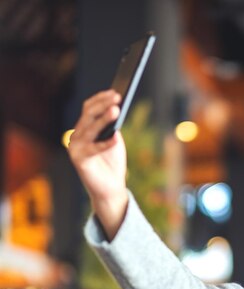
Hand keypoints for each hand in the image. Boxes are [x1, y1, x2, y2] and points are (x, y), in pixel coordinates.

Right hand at [68, 90, 128, 239]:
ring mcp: (75, 148)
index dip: (101, 99)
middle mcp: (76, 137)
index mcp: (83, 130)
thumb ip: (112, 127)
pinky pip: (94, 149)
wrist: (110, 189)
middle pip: (87, 115)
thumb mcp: (114, 140)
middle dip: (103, 105)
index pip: (88, 108)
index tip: (115, 93)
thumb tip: (115, 110)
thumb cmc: (113, 164)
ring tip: (116, 110)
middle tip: (116, 98)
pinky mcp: (79, 161)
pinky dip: (105, 143)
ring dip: (103, 119)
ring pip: (89, 129)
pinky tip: (115, 138)